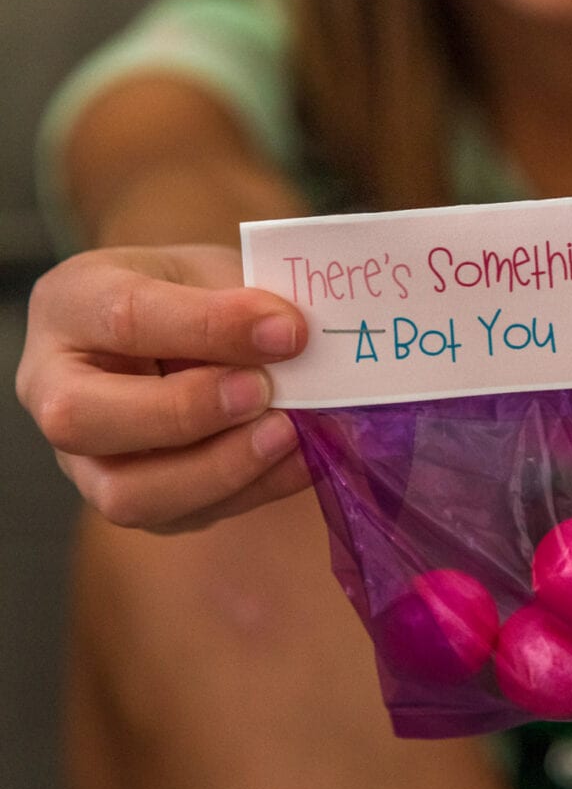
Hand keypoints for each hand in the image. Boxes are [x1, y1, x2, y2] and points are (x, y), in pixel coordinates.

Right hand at [16, 245, 310, 531]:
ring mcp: (84, 457)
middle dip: (184, 410)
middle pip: (82, 419)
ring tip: (288, 433)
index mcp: (70, 305)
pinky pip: (181, 517)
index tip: (288, 331)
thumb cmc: (193, 293)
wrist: (188, 336)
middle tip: (264, 390)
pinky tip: (302, 459)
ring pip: (124, 494)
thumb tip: (290, 339)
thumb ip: (240, 301)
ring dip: (217, 468)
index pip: (123, 317)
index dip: (210, 327)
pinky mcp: (134, 501)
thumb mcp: (211, 271)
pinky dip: (251, 491)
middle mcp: (54, 388)